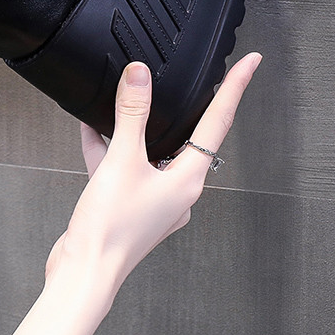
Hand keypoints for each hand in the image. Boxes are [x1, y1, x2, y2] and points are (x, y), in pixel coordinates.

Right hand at [46, 52, 261, 285]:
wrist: (84, 272)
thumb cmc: (109, 230)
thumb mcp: (122, 161)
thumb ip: (131, 114)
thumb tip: (140, 75)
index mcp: (188, 179)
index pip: (218, 122)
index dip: (235, 87)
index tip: (250, 62)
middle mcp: (178, 189)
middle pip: (189, 134)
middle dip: (190, 104)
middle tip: (204, 76)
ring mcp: (156, 198)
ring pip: (153, 149)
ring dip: (138, 125)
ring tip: (124, 98)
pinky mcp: (132, 203)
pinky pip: (128, 164)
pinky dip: (113, 145)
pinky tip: (93, 130)